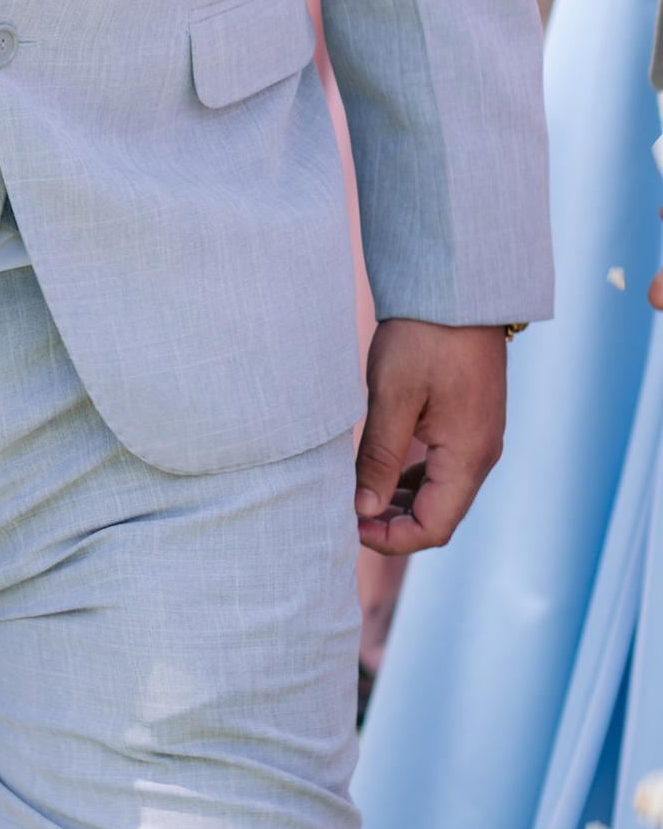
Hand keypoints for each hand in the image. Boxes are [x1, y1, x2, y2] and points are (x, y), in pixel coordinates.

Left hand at [356, 320, 509, 555]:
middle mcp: (481, 455)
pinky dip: (413, 479)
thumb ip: (379, 457)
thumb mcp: (392, 397)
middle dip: (393, 524)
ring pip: (441, 494)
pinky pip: (443, 468)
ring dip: (402, 503)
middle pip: (440, 516)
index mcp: (467, 456)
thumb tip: (365, 509)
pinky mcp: (469, 423)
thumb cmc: (423, 338)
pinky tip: (381, 470)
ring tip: (358, 494)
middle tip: (347, 512)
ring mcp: (478, 439)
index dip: (391, 538)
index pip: (434, 527)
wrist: (457, 290)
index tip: (350, 525)